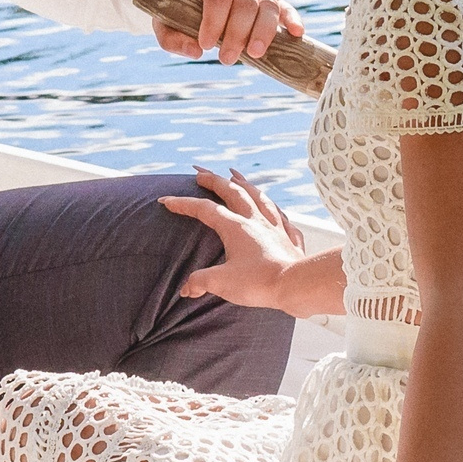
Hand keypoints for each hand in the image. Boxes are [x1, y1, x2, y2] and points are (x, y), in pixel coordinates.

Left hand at [153, 0, 304, 64]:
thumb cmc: (182, 8)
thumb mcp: (166, 20)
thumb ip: (171, 37)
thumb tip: (196, 52)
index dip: (214, 20)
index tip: (206, 45)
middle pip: (245, 2)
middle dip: (236, 33)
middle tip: (226, 59)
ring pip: (268, 5)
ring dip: (262, 32)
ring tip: (253, 54)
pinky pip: (286, 7)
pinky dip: (292, 19)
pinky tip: (296, 34)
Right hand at [159, 167, 307, 311]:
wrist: (296, 286)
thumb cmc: (260, 283)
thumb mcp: (222, 283)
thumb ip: (200, 281)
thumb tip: (187, 289)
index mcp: (235, 227)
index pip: (204, 209)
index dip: (183, 204)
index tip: (166, 201)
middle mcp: (254, 220)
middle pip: (232, 191)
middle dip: (213, 180)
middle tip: (200, 172)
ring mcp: (274, 226)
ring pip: (258, 195)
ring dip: (244, 183)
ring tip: (235, 173)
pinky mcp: (289, 237)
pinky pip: (279, 215)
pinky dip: (272, 206)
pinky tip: (272, 207)